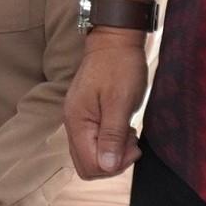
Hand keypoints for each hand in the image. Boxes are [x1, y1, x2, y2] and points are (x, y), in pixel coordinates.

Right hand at [63, 30, 149, 178]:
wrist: (115, 40)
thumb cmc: (119, 66)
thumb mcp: (120, 102)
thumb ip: (111, 135)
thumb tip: (106, 166)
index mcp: (77, 121)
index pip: (89, 164)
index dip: (113, 165)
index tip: (132, 147)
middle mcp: (73, 123)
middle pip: (86, 164)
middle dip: (112, 163)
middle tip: (132, 144)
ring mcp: (78, 120)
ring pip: (91, 155)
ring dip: (113, 153)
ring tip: (129, 135)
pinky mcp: (87, 116)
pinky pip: (94, 142)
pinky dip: (110, 143)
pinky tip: (124, 130)